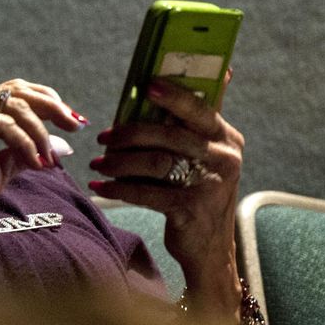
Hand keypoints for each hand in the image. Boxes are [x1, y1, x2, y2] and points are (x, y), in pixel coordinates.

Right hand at [0, 80, 86, 223]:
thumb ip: (26, 154)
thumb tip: (64, 148)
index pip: (17, 91)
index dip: (49, 102)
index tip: (74, 122)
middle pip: (20, 90)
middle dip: (54, 107)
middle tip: (76, 125)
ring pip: (16, 108)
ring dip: (40, 133)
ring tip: (48, 158)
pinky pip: (5, 127)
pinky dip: (25, 144)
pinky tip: (35, 160)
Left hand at [88, 76, 244, 314]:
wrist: (209, 248)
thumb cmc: (196, 192)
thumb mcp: (204, 157)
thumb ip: (190, 124)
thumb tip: (174, 76)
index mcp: (226, 138)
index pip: (199, 109)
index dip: (174, 95)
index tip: (147, 85)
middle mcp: (224, 157)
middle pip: (169, 135)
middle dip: (130, 134)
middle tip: (103, 138)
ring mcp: (210, 184)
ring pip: (155, 162)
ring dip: (119, 161)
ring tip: (98, 163)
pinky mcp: (191, 209)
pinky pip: (147, 193)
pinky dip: (118, 188)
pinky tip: (99, 187)